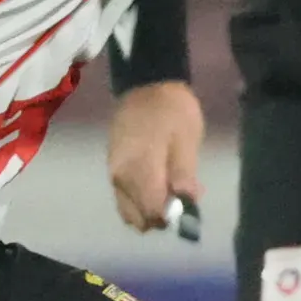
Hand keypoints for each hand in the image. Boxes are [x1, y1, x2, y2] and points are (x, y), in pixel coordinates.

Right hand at [107, 82, 205, 233]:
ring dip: (151, 209)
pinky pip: (125, 199)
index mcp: (138, 168)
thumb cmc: (172, 110)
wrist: (146, 83)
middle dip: (162, 215)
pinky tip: (159, 183)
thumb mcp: (186, 138)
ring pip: (130, 212)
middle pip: (139, 217)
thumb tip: (186, 204)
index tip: (187, 205)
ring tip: (171, 188)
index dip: (171, 215)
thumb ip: (184, 174)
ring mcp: (113, 174)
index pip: (151, 211)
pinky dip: (142, 200)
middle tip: (182, 196)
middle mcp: (119, 177)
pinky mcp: (112, 170)